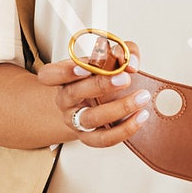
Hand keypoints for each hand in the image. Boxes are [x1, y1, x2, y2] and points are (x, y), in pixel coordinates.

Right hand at [35, 37, 150, 147]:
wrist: (97, 103)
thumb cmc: (101, 76)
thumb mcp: (111, 57)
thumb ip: (122, 53)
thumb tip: (131, 63)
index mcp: (62, 78)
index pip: (49, 75)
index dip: (64, 72)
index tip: (84, 68)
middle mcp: (64, 100)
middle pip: (73, 94)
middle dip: (100, 85)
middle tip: (124, 78)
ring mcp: (74, 121)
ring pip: (90, 118)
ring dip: (119, 108)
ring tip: (142, 97)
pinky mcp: (88, 137)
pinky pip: (104, 139)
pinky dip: (125, 129)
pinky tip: (141, 116)